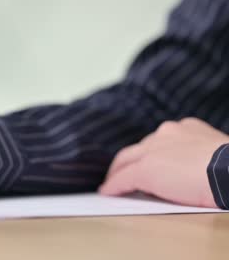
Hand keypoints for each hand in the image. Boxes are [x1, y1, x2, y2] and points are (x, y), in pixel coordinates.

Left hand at [99, 118, 228, 207]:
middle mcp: (167, 134)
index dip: (150, 153)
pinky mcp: (145, 169)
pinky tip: (107, 193)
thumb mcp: (216, 156)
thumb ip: (198, 157)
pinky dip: (114, 186)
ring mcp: (154, 150)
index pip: (160, 142)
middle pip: (138, 148)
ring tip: (111, 184)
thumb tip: (194, 171)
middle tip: (119, 172)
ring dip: (118, 173)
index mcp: (186, 129)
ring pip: (126, 161)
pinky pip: (122, 179)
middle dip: (127, 161)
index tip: (146, 161)